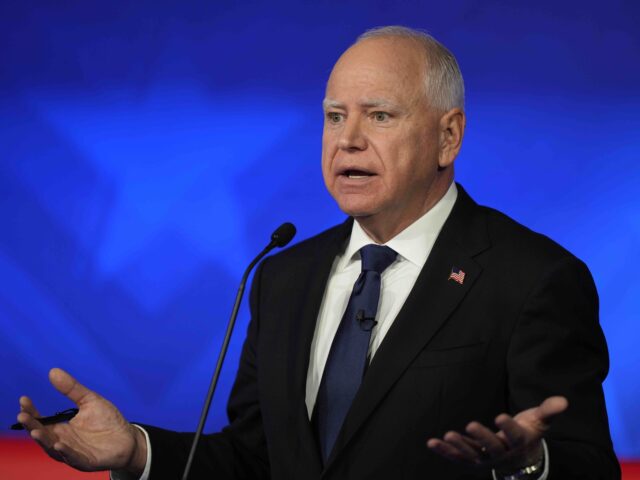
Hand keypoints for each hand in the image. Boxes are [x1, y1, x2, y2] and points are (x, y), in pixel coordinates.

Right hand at [16, 368, 146, 474]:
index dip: (31, 411)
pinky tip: (59, 444)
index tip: (24, 399)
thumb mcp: (89, 400)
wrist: (128, 437)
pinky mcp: (86, 461)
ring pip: (53, 448)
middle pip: (42, 435)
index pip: (40, 421)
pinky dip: (65, 452)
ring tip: (35, 430)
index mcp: (61, 428)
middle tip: (22, 415)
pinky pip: (73, 458)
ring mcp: (73, 452)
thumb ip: (72, 389)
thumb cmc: (107, 420)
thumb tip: (53, 371)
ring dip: (44, 440)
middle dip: (31, 426)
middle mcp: (62, 441)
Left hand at [426, 396, 567, 473]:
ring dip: (459, 446)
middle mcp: (502, 453)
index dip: (508, 426)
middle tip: (471, 424)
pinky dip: (445, 451)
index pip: (514, 435)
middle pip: (492, 446)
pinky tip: (432, 442)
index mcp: (519, 442)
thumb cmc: (528, 434)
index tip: (501, 416)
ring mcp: (486, 459)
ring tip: (447, 435)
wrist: (521, 461)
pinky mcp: (472, 460)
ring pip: (472, 455)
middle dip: (482, 436)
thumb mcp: (539, 422)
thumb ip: (548, 410)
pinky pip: (457, 458)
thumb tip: (564, 400)